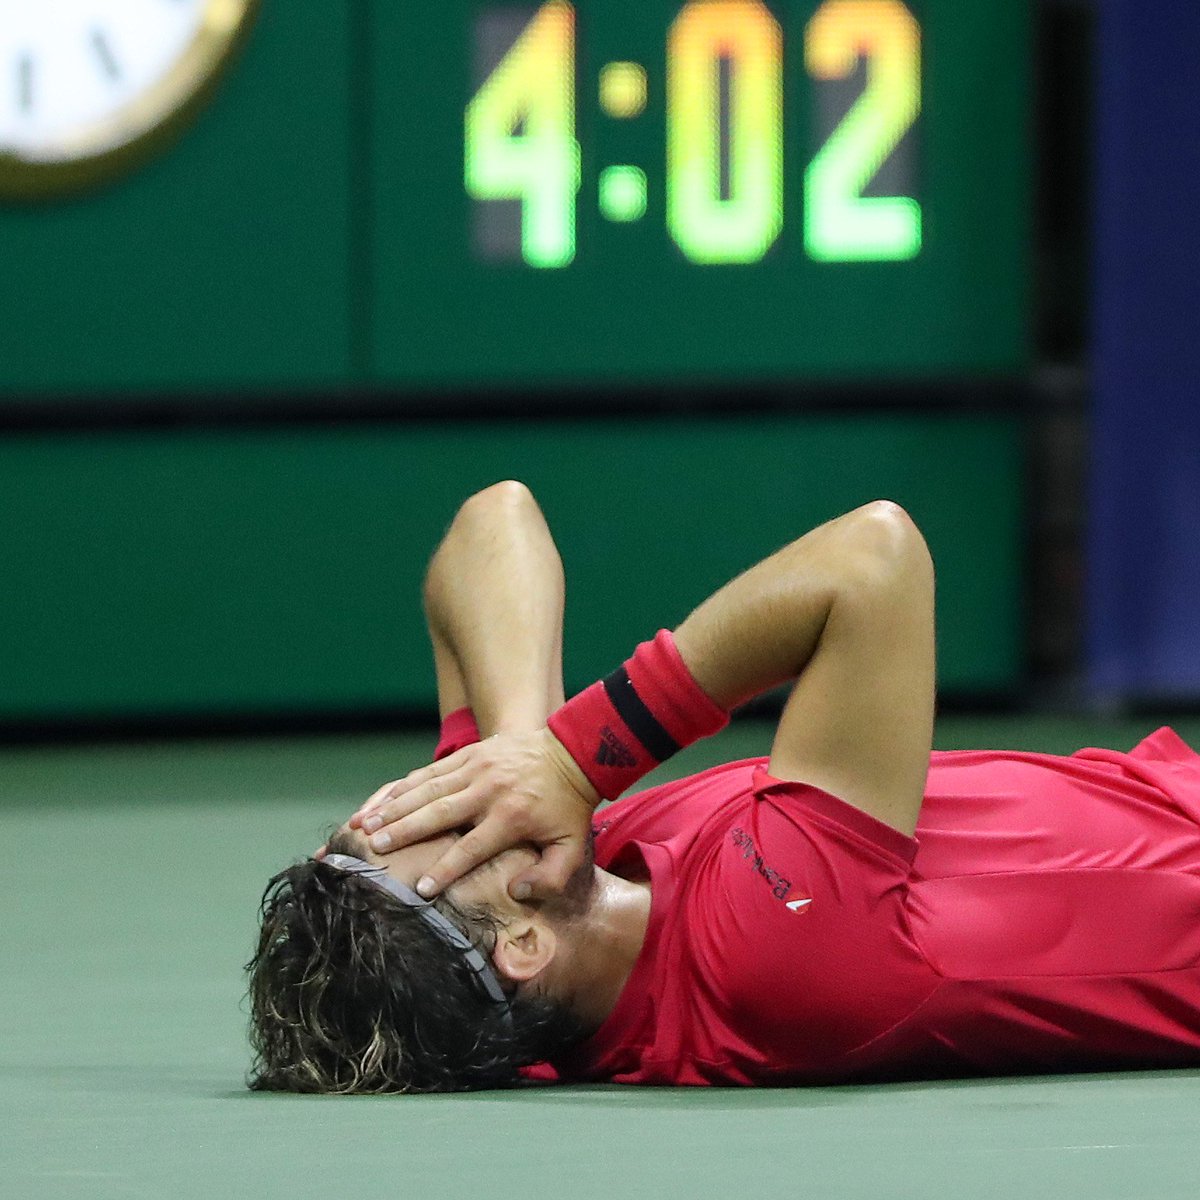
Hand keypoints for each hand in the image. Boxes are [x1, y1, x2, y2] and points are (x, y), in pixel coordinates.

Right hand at [349, 728, 599, 900]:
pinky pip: (430, 771)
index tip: (420, 890)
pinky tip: (381, 799)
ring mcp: (476, 768)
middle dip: (403, 832)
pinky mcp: (470, 754)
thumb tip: (515, 892)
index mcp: (511, 817)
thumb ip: (550, 876)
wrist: (574, 751)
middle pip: (437, 814)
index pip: (471, 848)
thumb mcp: (572, 846)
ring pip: (426, 789)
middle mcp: (488, 791)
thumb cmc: (569, 806)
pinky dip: (402, 786)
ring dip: (393, 807)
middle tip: (372, 849)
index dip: (445, 869)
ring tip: (364, 825)